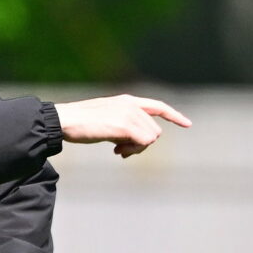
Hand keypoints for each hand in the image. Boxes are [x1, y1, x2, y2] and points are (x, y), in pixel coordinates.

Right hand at [54, 93, 190, 157]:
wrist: (65, 120)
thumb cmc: (80, 124)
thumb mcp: (106, 120)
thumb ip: (124, 126)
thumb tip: (135, 143)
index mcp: (128, 101)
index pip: (158, 106)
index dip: (174, 116)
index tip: (188, 124)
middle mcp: (132, 105)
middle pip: (154, 131)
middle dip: (141, 145)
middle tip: (120, 150)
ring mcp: (129, 114)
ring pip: (151, 138)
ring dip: (135, 150)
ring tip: (116, 150)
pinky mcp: (125, 125)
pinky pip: (143, 143)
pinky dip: (132, 151)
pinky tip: (116, 151)